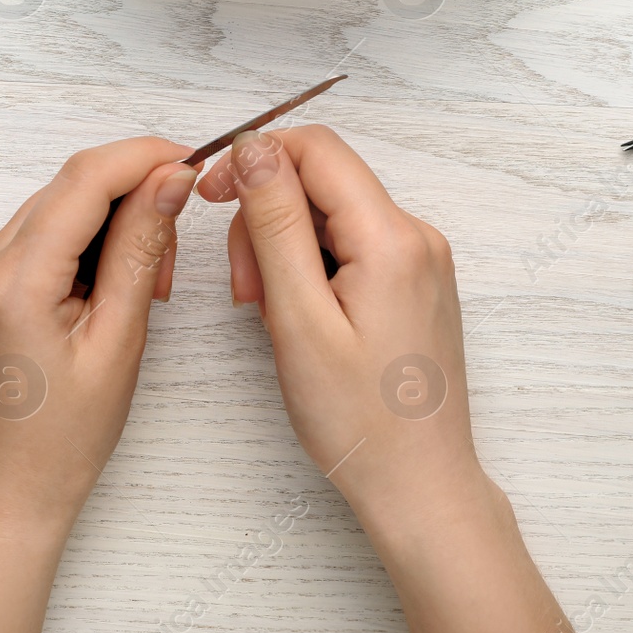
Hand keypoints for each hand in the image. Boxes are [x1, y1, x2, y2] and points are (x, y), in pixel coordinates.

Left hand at [0, 136, 196, 538]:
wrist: (3, 497)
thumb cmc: (60, 441)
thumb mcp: (118, 342)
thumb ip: (141, 251)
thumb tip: (169, 179)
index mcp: (14, 279)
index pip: (86, 178)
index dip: (146, 157)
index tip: (194, 162)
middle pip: (71, 185)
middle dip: (134, 194)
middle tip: (175, 247)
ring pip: (58, 208)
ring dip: (112, 223)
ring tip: (147, 286)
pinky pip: (40, 237)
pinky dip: (85, 246)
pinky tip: (110, 290)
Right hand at [195, 125, 478, 520]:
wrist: (419, 485)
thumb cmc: (360, 422)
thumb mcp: (298, 318)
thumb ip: (275, 224)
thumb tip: (255, 146)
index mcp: (393, 238)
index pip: (316, 148)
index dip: (254, 159)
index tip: (210, 196)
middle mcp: (417, 236)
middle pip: (320, 181)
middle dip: (267, 218)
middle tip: (246, 289)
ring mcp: (422, 260)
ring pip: (331, 215)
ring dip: (285, 250)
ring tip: (271, 314)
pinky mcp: (415, 282)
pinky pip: (352, 246)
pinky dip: (312, 270)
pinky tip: (300, 318)